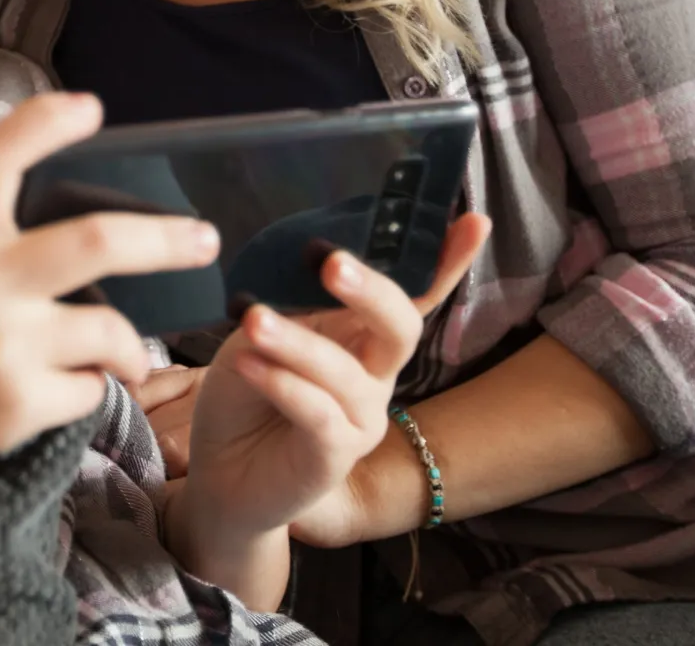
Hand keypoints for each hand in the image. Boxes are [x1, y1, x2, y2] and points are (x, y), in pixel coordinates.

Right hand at [0, 92, 222, 496]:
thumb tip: (89, 244)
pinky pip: (89, 390)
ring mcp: (0, 345)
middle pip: (96, 241)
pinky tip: (52, 394)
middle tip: (203, 239)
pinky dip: (86, 390)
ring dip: (130, 347)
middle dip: (165, 239)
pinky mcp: (15, 404)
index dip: (43, 124)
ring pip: (110, 330)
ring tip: (128, 356)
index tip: (91, 107)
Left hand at [176, 213, 489, 549]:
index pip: (414, 294)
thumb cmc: (246, 394)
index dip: (446, 261)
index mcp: (363, 337)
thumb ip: (292, 303)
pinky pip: (318, 414)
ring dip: (297, 341)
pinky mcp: (334, 456)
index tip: (474, 220)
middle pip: (399, 328)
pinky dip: (283, 384)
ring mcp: (361, 419)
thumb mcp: (262, 333)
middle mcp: (376, 376)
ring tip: (252, 320)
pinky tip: (249, 366)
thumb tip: (308, 260)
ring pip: (345, 372)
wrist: (220, 473)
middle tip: (331, 262)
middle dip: (372, 291)